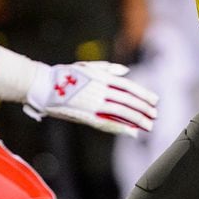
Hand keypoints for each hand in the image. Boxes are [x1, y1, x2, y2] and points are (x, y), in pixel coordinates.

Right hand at [23, 61, 157, 136]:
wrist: (43, 86)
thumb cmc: (64, 75)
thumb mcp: (86, 67)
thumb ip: (107, 68)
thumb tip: (126, 71)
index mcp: (100, 76)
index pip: (128, 86)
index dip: (143, 94)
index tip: (154, 101)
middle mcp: (100, 89)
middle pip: (128, 100)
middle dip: (143, 108)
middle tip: (155, 116)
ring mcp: (93, 103)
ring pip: (121, 111)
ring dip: (137, 119)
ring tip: (149, 126)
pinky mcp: (86, 115)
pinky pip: (107, 123)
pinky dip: (121, 127)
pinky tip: (132, 132)